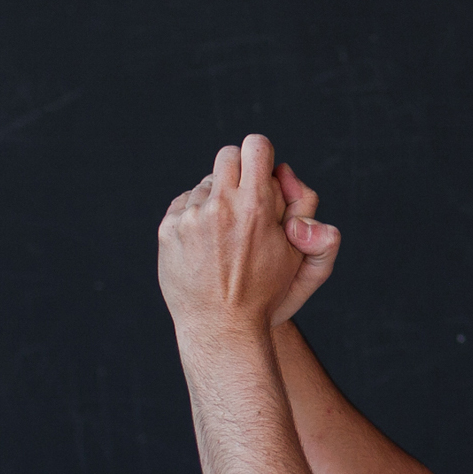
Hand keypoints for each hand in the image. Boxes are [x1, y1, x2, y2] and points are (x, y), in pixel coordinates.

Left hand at [158, 135, 340, 338]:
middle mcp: (221, 207)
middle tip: (244, 195)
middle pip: (228, 155)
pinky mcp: (168, 229)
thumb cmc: (266, 292)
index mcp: (256, 206)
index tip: (261, 170)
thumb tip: (283, 172)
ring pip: (205, 183)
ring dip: (217, 198)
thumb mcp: (300, 254)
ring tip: (225, 233)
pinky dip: (194, 215)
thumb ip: (304, 206)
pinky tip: (205, 243)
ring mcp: (191, 217)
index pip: (256, 146)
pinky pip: (183, 203)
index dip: (261, 155)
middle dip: (239, 170)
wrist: (221, 327)